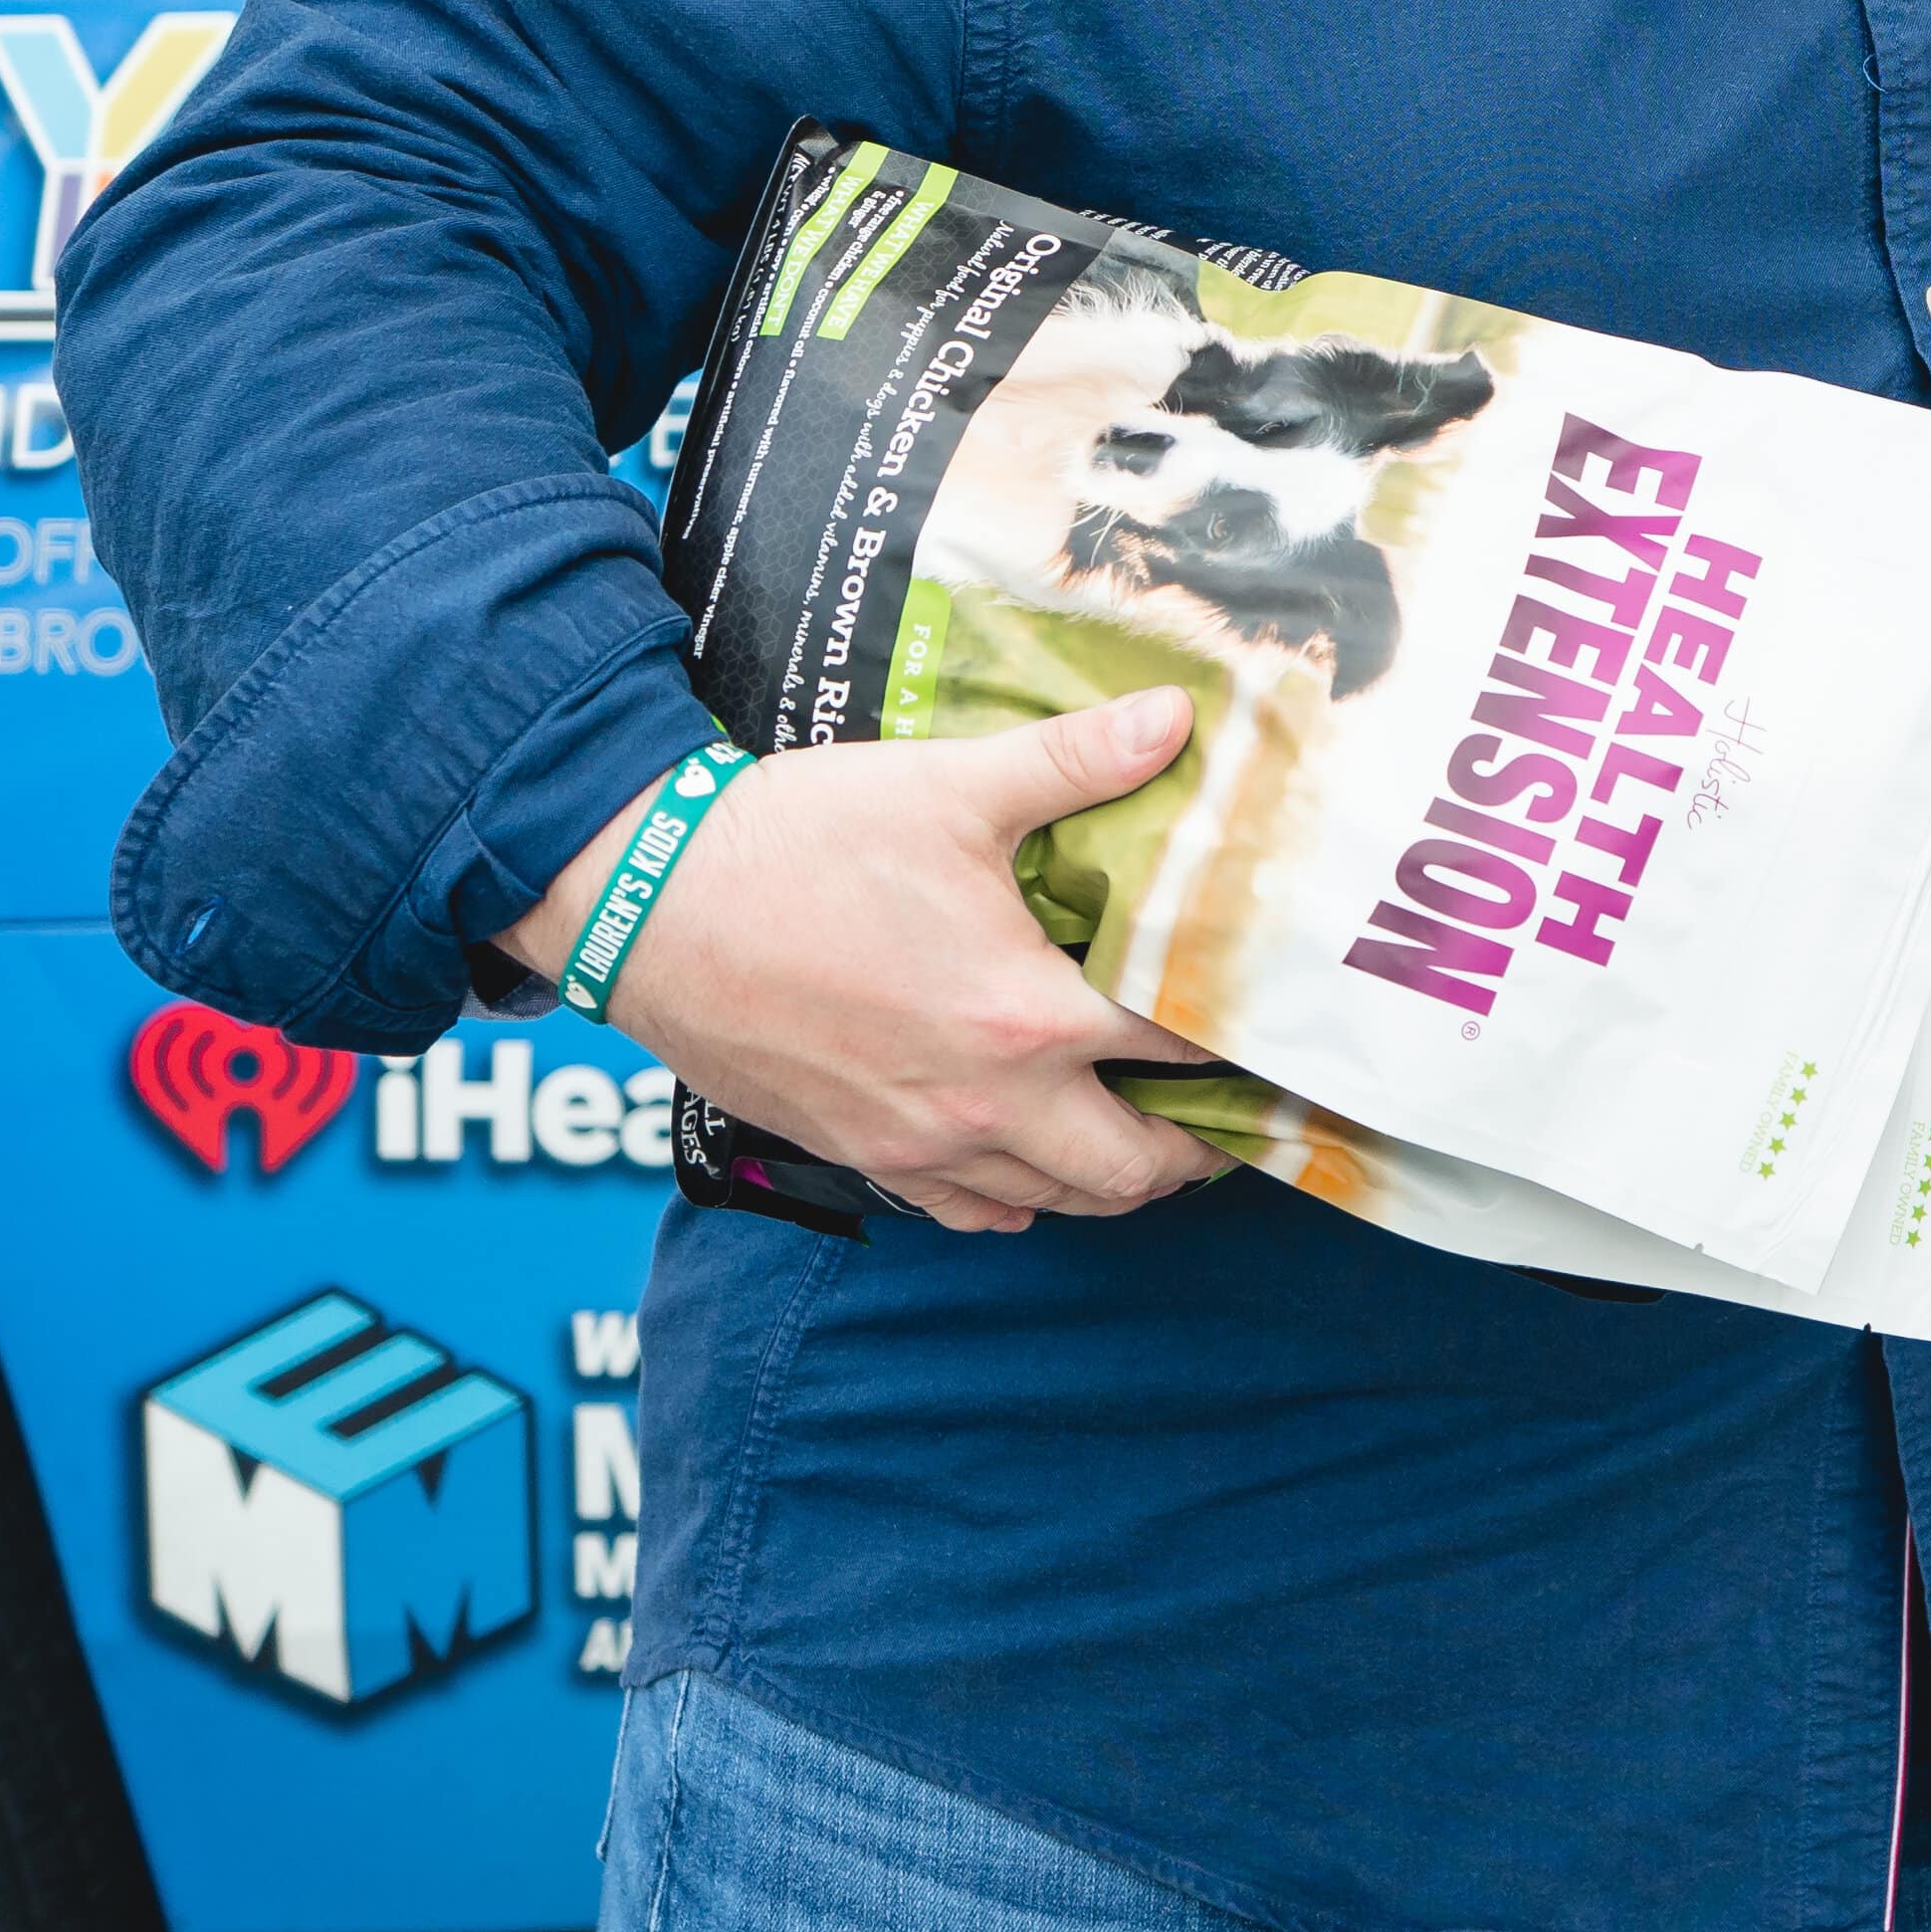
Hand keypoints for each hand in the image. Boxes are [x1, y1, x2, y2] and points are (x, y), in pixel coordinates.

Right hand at [511, 695, 1232, 1234]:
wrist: (648, 904)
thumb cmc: (797, 843)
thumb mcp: (950, 787)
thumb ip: (1077, 761)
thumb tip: (1179, 716)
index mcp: (1025, 1017)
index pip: (1178, 1049)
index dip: (1244, 1039)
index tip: (1281, 1033)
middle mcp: (986, 1106)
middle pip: (1136, 1170)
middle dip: (1197, 1146)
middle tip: (1228, 1103)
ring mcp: (921, 1146)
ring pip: (1058, 1204)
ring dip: (1116, 1175)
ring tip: (1149, 1123)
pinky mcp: (864, 1158)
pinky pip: (974, 1215)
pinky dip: (1023, 1196)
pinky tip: (1036, 1148)